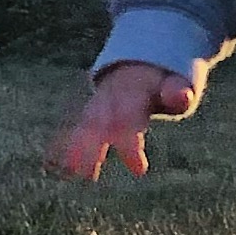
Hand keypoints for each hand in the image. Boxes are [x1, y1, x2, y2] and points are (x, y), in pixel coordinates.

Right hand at [47, 61, 195, 182]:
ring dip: (76, 148)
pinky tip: (53, 165)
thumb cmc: (164, 78)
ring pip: (84, 125)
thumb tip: (183, 95)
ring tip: (70, 173)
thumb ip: (178, 92)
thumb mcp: (177, 82)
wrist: (143, 59)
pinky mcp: (90, 110)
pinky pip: (75, 127)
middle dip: (93, 147)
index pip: (130, 117)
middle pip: (100, 121)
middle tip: (88, 175)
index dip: (132, 144)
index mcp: (133, 89)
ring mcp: (98, 101)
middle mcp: (111, 95)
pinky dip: (64, 143)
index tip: (139, 171)